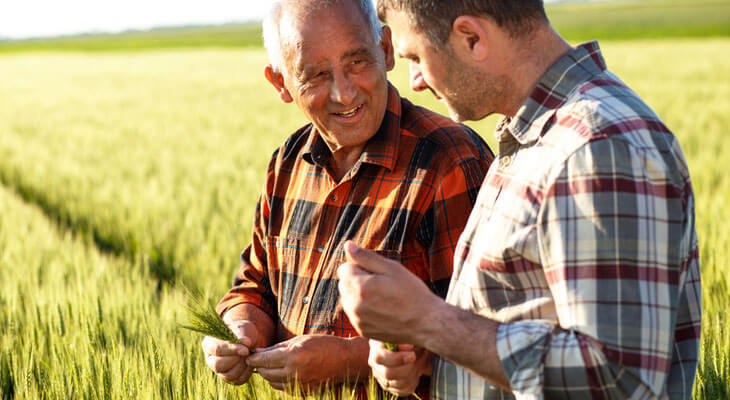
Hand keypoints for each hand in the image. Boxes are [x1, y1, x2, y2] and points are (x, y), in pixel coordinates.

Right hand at [201, 320, 257, 384]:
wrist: (248, 338)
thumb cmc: (242, 331)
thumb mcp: (241, 328)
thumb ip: (241, 335)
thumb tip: (245, 343)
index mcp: (208, 344)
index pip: (217, 349)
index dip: (232, 350)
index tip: (246, 348)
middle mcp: (210, 359)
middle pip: (218, 365)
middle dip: (236, 360)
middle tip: (247, 352)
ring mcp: (219, 370)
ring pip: (228, 375)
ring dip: (242, 366)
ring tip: (250, 356)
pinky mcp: (229, 378)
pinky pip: (237, 380)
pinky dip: (247, 372)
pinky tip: (250, 362)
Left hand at [245, 334, 367, 390]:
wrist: (345, 360)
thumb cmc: (323, 345)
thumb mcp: (300, 340)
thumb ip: (278, 348)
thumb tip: (258, 352)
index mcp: (293, 357)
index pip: (263, 360)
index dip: (253, 358)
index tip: (249, 355)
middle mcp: (294, 372)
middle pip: (265, 373)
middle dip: (259, 366)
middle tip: (259, 359)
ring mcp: (299, 384)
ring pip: (273, 382)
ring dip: (268, 374)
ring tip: (271, 365)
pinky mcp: (303, 392)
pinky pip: (283, 388)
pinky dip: (279, 381)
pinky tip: (283, 372)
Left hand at [337, 241, 440, 343]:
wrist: (425, 323)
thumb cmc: (411, 292)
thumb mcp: (391, 268)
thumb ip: (366, 257)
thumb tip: (347, 245)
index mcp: (360, 287)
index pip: (344, 268)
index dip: (360, 266)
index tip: (377, 273)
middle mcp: (354, 305)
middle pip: (343, 283)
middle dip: (357, 280)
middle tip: (381, 284)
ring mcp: (357, 320)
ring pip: (347, 299)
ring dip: (358, 295)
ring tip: (382, 297)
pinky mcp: (362, 330)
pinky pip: (354, 313)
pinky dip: (363, 309)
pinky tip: (381, 309)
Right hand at [369, 340, 431, 396]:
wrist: (411, 346)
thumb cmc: (408, 337)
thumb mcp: (406, 333)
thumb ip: (406, 337)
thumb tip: (407, 347)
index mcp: (376, 346)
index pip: (380, 357)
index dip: (397, 359)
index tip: (413, 355)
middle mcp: (375, 363)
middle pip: (388, 374)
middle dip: (408, 368)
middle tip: (417, 358)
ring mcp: (380, 375)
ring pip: (397, 384)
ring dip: (413, 374)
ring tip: (419, 363)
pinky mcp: (388, 386)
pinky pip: (403, 390)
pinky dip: (413, 382)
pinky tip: (416, 372)